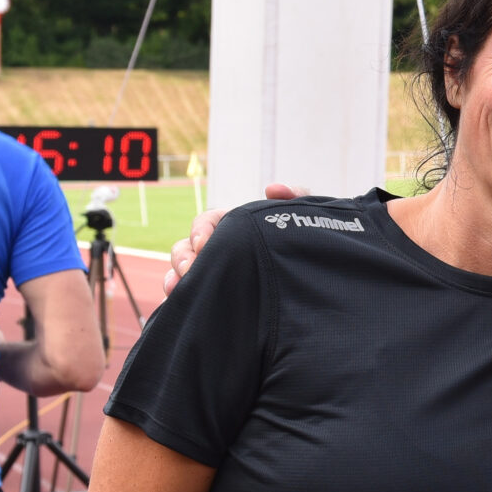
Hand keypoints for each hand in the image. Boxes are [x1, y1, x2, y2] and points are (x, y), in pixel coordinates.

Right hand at [162, 183, 302, 292]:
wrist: (316, 282)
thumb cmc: (305, 242)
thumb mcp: (304, 218)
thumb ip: (296, 196)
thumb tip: (272, 189)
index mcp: (234, 228)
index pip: (207, 222)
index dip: (201, 229)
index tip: (203, 243)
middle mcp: (219, 250)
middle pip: (186, 248)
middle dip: (183, 257)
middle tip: (190, 269)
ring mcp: (215, 274)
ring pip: (182, 273)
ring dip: (176, 278)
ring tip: (178, 288)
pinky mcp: (216, 298)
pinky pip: (190, 297)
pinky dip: (180, 298)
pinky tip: (181, 302)